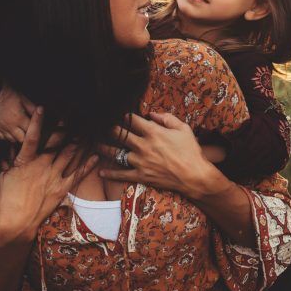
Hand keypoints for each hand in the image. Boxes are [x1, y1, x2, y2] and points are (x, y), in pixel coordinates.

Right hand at [0, 85, 36, 142]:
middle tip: (29, 131)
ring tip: (21, 130)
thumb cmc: (11, 96)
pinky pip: (3, 138)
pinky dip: (8, 136)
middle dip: (27, 136)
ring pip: (12, 140)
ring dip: (18, 137)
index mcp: (18, 118)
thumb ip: (34, 109)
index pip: (31, 131)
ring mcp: (1, 128)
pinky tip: (12, 131)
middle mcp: (9, 125)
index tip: (38, 130)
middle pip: (22, 139)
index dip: (35, 131)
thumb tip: (42, 115)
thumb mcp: (25, 100)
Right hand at [0, 108, 97, 244]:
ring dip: (78, 142)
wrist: (17, 222)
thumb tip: (9, 150)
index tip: (43, 108)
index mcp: (25, 161)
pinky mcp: (61, 189)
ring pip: (69, 155)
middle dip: (64, 128)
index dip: (37, 121)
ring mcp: (53, 177)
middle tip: (73, 116)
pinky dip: (87, 165)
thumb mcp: (4, 177)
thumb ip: (9, 162)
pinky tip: (95, 156)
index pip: (32, 137)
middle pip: (55, 143)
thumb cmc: (7, 200)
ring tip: (86, 129)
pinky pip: (77, 175)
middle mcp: (42, 166)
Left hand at [98, 112, 215, 196]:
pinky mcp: (141, 176)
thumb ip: (167, 118)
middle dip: (110, 128)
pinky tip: (101, 172)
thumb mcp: (183, 129)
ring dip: (104, 148)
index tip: (120, 115)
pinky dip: (110, 173)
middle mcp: (143, 145)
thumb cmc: (191, 151)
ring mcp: (140, 161)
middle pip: (120, 134)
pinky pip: (121, 174)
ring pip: (116, 153)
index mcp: (153, 132)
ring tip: (96, 144)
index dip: (124, 116)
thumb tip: (151, 114)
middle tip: (103, 126)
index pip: (132, 120)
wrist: (194, 176)